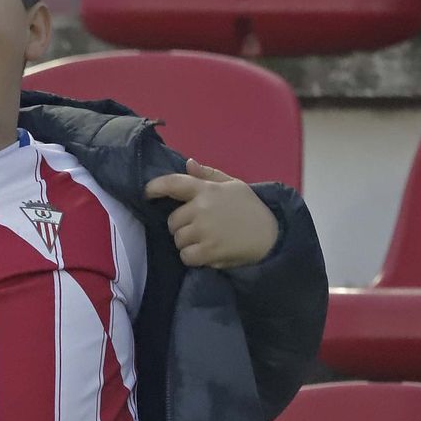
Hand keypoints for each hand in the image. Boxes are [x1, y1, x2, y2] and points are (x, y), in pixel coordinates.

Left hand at [144, 159, 278, 268]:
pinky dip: (193, 257)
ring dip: (187, 243)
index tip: (147, 193)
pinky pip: (186, 256)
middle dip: (182, 226)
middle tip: (200, 228)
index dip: (155, 187)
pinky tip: (208, 252)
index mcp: (206, 189)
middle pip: (173, 221)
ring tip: (207, 240)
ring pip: (178, 240)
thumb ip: (209, 175)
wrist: (273, 234)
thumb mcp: (233, 185)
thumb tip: (188, 163)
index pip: (173, 183)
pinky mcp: (209, 250)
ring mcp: (204, 230)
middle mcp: (202, 208)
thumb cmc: (250, 208)